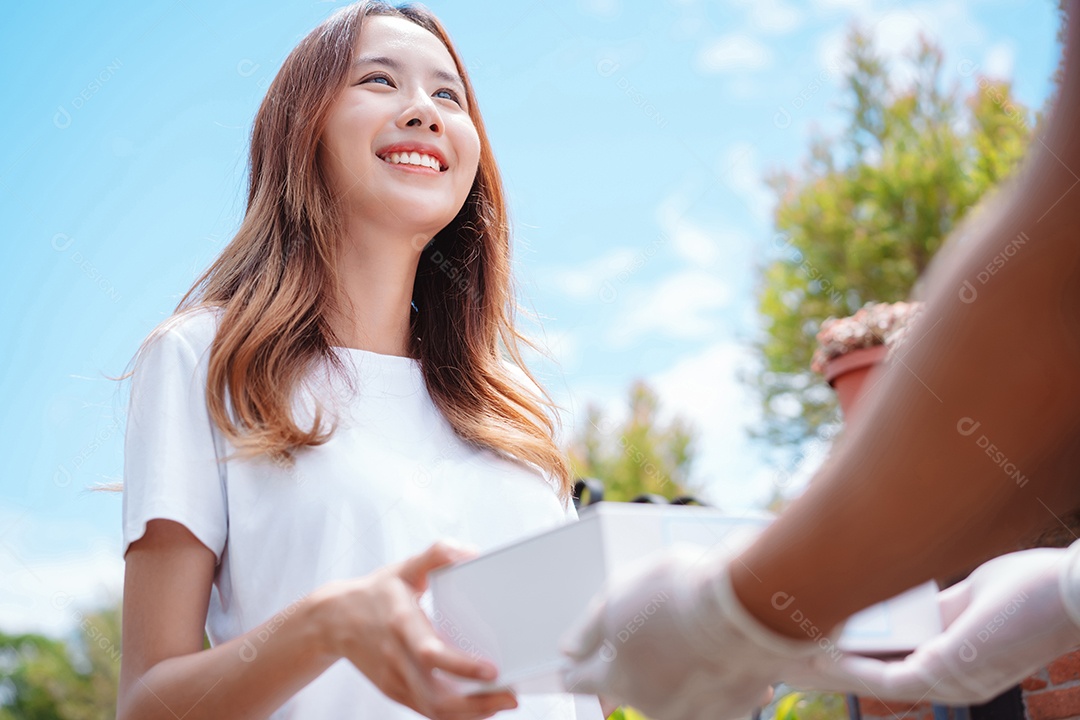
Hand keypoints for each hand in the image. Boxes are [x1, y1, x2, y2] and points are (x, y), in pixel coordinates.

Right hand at [312, 540, 518, 719]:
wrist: (333, 620)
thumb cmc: (376, 592)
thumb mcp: (405, 568)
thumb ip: (436, 554)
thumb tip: (470, 553)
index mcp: (401, 624)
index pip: (431, 653)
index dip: (462, 666)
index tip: (492, 670)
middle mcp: (396, 657)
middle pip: (436, 696)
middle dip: (477, 704)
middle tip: (511, 697)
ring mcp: (394, 679)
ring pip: (433, 710)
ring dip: (470, 713)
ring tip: (502, 703)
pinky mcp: (394, 691)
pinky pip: (427, 711)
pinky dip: (454, 715)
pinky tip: (479, 707)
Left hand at [558, 544, 830, 719]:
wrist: (748, 607)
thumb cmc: (683, 594)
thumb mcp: (619, 593)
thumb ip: (589, 628)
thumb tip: (568, 650)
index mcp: (618, 678)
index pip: (581, 682)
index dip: (577, 667)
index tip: (578, 660)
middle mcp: (652, 705)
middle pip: (632, 686)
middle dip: (638, 662)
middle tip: (657, 628)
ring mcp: (693, 712)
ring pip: (674, 693)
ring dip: (678, 671)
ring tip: (694, 633)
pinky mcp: (732, 711)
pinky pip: (715, 696)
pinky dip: (716, 678)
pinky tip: (723, 650)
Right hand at [787, 546, 1079, 704]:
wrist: (1067, 592)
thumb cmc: (1033, 588)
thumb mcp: (972, 596)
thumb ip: (937, 607)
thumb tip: (901, 602)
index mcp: (961, 661)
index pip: (897, 660)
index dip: (858, 649)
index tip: (825, 634)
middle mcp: (954, 680)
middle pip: (879, 674)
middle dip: (836, 662)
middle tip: (795, 648)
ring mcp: (950, 680)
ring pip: (875, 678)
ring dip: (833, 665)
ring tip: (795, 649)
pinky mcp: (945, 669)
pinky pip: (885, 672)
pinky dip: (850, 663)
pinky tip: (821, 648)